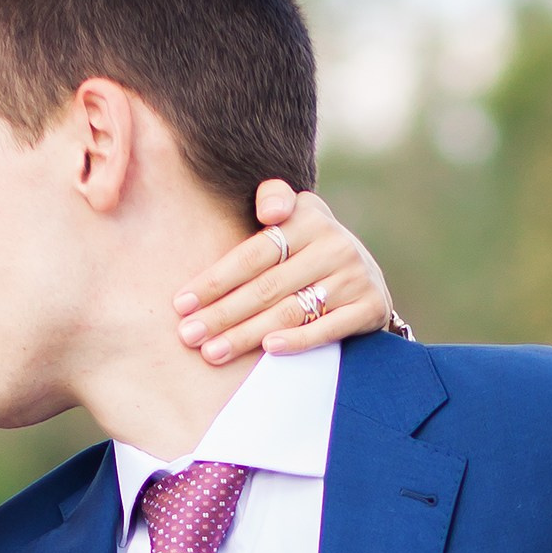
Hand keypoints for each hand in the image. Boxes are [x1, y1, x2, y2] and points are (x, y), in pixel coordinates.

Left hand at [175, 184, 402, 366]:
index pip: (254, 253)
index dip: (215, 280)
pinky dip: (298, 340)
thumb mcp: (296, 215)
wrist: (368, 279)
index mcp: (310, 217)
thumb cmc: (309, 250)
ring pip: (290, 311)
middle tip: (189, 336)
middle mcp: (335, 244)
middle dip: (222, 314)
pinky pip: (328, 328)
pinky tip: (268, 349)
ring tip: (212, 352)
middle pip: (266, 286)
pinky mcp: (370, 307)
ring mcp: (354, 277)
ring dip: (247, 334)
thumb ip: (273, 200)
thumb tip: (268, 210)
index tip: (182, 304)